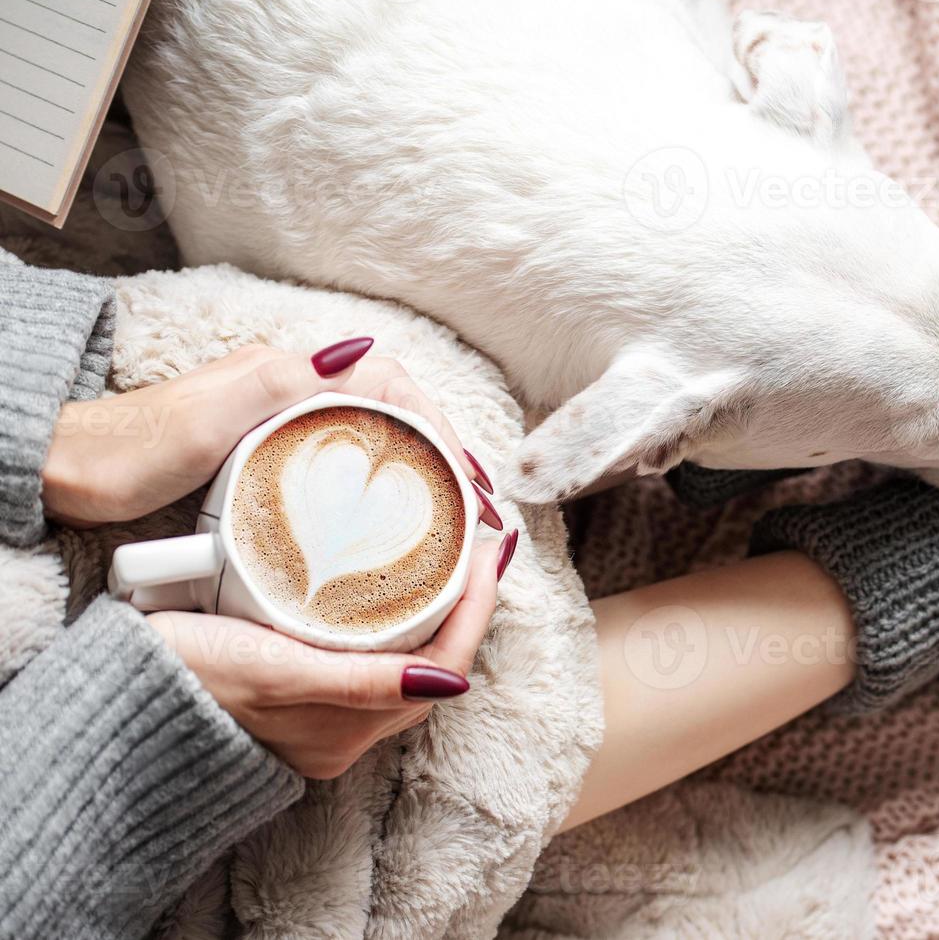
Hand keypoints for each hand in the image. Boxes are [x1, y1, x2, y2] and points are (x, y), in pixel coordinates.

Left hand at [41, 339, 501, 527]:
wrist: (67, 469)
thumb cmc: (130, 447)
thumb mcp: (208, 415)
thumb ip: (280, 383)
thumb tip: (360, 355)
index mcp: (288, 374)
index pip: (395, 391)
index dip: (442, 432)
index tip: (470, 479)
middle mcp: (294, 391)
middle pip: (398, 419)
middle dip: (448, 458)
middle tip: (481, 509)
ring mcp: (284, 423)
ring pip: (380, 444)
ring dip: (425, 476)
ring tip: (458, 518)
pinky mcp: (271, 456)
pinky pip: (350, 468)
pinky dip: (387, 492)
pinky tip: (397, 523)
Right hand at [148, 536, 515, 778]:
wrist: (114, 707)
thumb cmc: (187, 682)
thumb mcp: (277, 672)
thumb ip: (361, 683)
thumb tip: (450, 680)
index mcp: (350, 726)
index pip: (449, 659)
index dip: (478, 604)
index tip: (490, 547)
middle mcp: (347, 729)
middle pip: (436, 659)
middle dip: (465, 604)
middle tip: (475, 542)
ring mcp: (325, 718)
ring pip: (406, 659)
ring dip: (433, 613)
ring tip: (446, 558)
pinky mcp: (300, 699)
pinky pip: (370, 660)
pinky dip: (394, 624)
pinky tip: (393, 591)